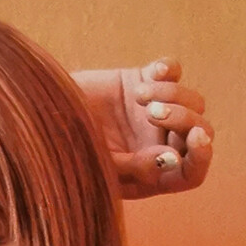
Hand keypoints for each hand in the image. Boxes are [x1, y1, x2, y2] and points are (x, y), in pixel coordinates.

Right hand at [74, 58, 213, 199]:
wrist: (45, 117)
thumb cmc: (71, 152)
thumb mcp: (102, 168)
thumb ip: (138, 169)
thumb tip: (172, 160)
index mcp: (154, 174)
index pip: (192, 172)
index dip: (201, 157)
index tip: (195, 138)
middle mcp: (160, 145)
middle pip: (198, 131)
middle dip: (183, 120)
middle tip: (152, 113)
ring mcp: (155, 114)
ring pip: (193, 101)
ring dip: (172, 94)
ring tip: (139, 98)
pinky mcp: (144, 82)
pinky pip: (173, 71)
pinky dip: (167, 70)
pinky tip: (147, 77)